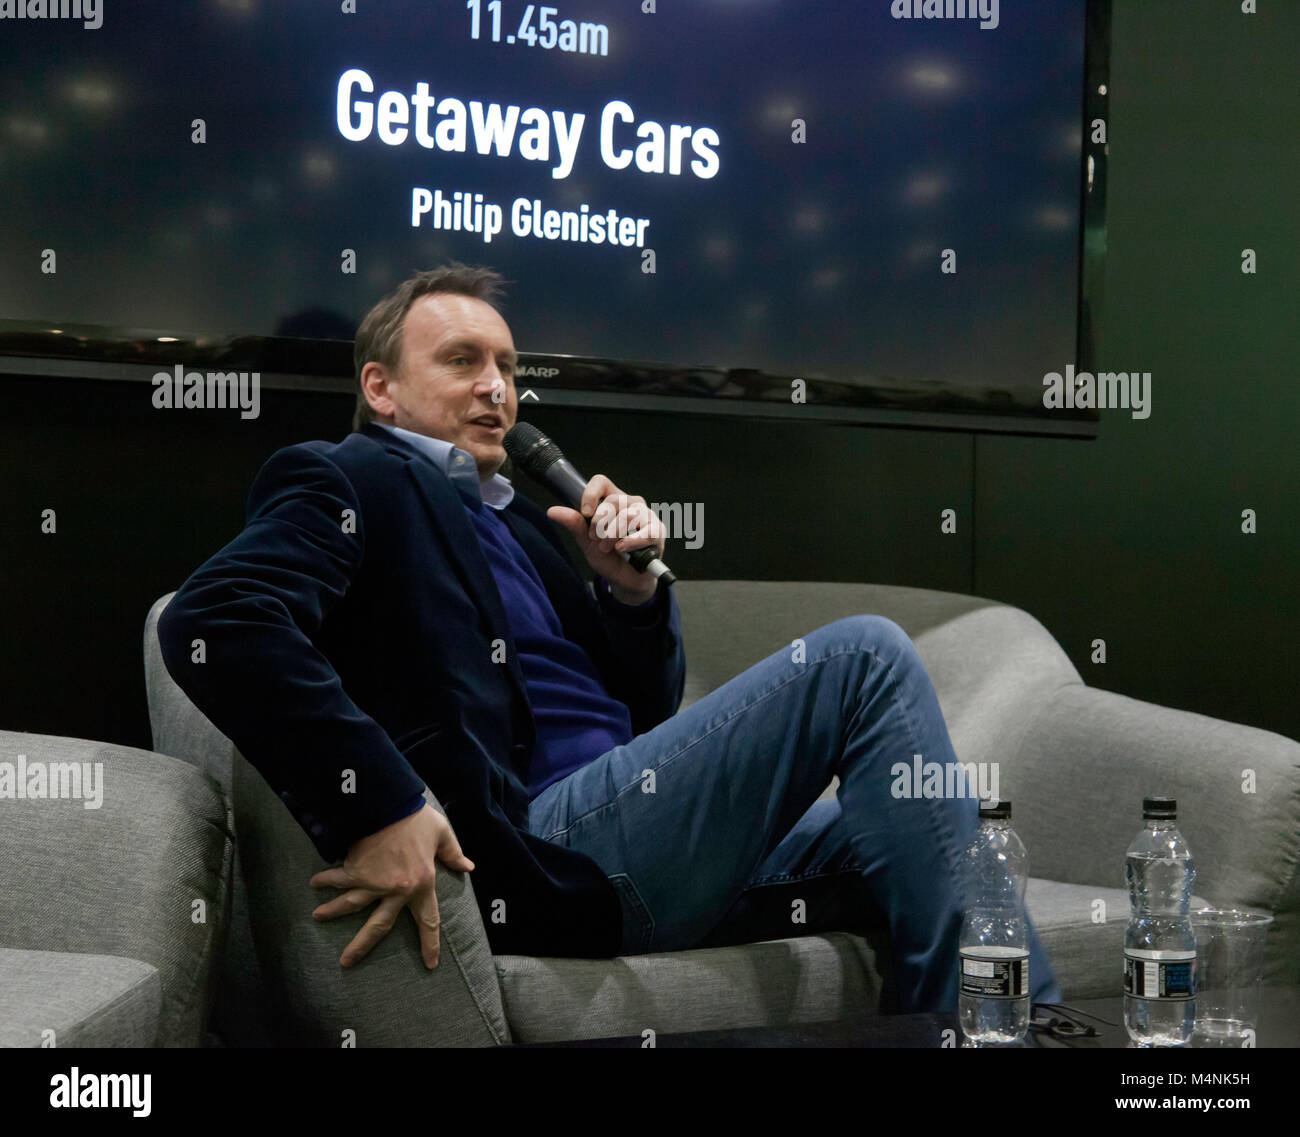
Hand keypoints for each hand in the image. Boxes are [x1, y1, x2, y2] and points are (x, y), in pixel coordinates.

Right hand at [309, 803, 473, 968]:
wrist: (390, 805)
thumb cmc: (418, 819)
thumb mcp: (442, 834)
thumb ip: (453, 854)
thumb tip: (468, 867)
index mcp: (422, 884)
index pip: (428, 920)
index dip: (430, 943)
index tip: (430, 964)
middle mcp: (396, 890)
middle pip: (378, 926)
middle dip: (361, 946)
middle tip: (346, 962)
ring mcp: (373, 882)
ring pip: (351, 905)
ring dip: (332, 912)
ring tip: (317, 917)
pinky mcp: (356, 870)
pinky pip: (339, 878)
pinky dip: (325, 880)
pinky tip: (313, 882)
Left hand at [547, 475, 665, 603]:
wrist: (625, 579)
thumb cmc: (609, 556)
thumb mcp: (587, 541)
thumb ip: (575, 524)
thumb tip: (552, 511)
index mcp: (612, 500)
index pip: (601, 482)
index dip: (591, 494)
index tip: (586, 513)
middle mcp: (631, 503)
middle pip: (613, 500)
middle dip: (600, 523)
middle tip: (596, 540)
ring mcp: (646, 515)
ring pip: (628, 515)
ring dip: (613, 534)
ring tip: (607, 548)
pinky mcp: (657, 531)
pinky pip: (646, 530)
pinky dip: (631, 541)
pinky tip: (622, 548)